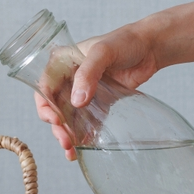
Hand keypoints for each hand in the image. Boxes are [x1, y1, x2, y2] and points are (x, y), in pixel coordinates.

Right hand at [35, 26, 159, 160]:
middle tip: (65, 141)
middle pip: (54, 106)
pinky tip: (82, 148)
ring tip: (70, 152)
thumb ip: (89, 73)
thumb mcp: (103, 53)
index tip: (55, 120)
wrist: (150, 48)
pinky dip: (82, 135)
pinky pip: (85, 120)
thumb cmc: (124, 42)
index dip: (45, 105)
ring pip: (68, 117)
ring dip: (66, 134)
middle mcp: (68, 78)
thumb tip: (77, 101)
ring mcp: (83, 91)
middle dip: (56, 126)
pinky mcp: (98, 102)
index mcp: (62, 61)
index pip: (44, 86)